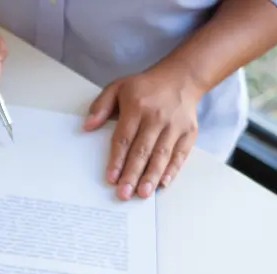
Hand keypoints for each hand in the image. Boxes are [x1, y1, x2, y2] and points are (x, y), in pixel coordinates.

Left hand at [84, 65, 203, 199]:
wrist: (181, 77)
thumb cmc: (145, 86)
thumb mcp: (117, 87)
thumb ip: (101, 106)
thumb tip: (87, 126)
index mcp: (137, 107)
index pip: (124, 138)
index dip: (117, 160)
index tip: (111, 178)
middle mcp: (157, 118)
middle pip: (142, 150)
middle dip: (133, 174)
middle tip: (124, 193)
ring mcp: (174, 126)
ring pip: (161, 155)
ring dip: (151, 176)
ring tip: (143, 194)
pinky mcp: (189, 132)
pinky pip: (180, 154)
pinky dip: (173, 169)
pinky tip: (163, 183)